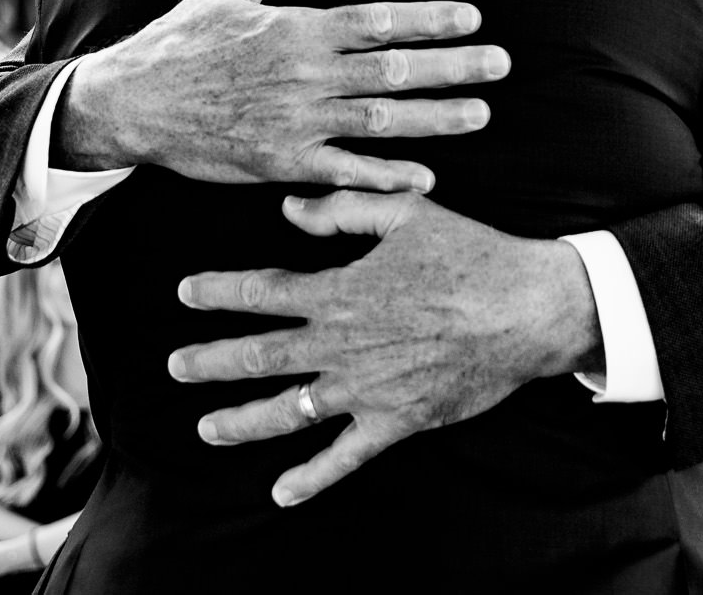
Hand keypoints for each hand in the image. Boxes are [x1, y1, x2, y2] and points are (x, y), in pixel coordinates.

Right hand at [62, 0, 508, 188]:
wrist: (131, 101)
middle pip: (394, 68)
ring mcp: (295, 121)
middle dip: (454, 66)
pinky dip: (386, 175)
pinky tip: (425, 175)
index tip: (472, 18)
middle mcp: (304, 73)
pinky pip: (344, 171)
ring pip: (380, 119)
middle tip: (502, 65)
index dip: (430, 19)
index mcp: (296, 27)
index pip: (379, 20)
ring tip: (481, 115)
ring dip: (436, 118)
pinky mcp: (281, 162)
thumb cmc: (178, 41)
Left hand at [170, 191, 596, 505]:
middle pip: (260, 356)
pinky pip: (345, 456)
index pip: (261, 291)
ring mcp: (366, 389)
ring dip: (242, 420)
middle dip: (210, 362)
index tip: (185, 293)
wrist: (529, 309)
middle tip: (174, 367)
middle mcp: (343, 344)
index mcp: (341, 290)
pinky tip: (280, 492)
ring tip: (206, 427)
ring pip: (289, 411)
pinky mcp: (397, 421)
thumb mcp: (405, 211)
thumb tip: (289, 211)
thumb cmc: (471, 253)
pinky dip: (311, 477)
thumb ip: (341, 210)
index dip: (218, 292)